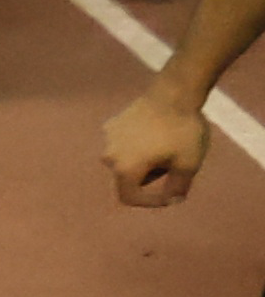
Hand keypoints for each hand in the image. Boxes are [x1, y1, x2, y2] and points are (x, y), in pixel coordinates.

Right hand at [107, 85, 215, 206]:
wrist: (173, 94)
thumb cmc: (181, 132)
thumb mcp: (188, 166)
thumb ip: (178, 188)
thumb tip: (172, 199)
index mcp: (124, 169)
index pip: (129, 197)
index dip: (150, 202)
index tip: (170, 195)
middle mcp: (109, 156)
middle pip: (126, 178)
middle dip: (148, 178)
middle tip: (171, 169)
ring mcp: (108, 138)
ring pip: (124, 160)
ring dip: (141, 162)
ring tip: (164, 151)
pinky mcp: (111, 123)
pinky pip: (122, 144)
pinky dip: (136, 146)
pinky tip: (154, 136)